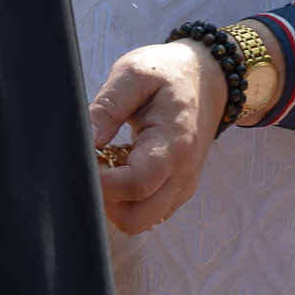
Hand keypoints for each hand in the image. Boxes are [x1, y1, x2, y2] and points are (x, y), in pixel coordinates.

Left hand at [87, 40, 224, 235]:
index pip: (133, 187)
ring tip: (109, 165)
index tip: (88, 156)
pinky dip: (129, 201)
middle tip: (95, 165)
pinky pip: (150, 212)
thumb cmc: (169, 73)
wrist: (208, 77)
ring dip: (116, 203)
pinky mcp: (178, 190)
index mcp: (173, 144)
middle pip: (136, 219)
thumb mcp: (134, 74)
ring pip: (141, 221)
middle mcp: (182, 174)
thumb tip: (85, 140)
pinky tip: (123, 168)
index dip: (101, 179)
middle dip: (106, 200)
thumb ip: (108, 106)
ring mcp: (182, 186)